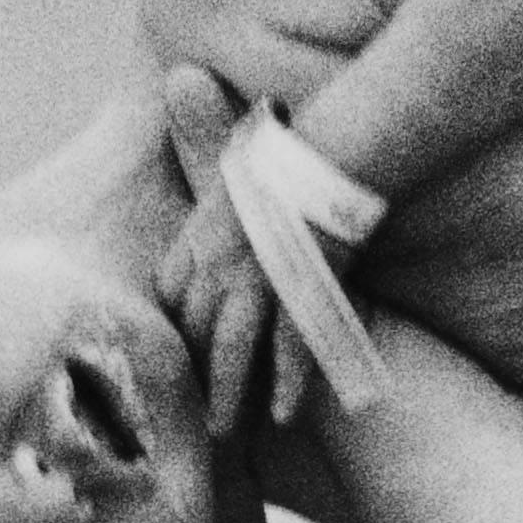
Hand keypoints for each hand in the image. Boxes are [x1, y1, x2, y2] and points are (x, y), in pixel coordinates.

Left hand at [149, 65, 294, 435]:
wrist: (346, 136)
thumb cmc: (305, 138)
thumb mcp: (252, 142)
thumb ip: (220, 140)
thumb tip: (182, 87)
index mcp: (210, 218)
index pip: (176, 282)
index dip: (178, 321)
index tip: (177, 352)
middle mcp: (223, 249)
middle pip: (197, 324)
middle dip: (191, 373)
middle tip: (187, 417)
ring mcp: (258, 268)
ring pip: (232, 343)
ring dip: (227, 392)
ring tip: (222, 434)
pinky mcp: (299, 283)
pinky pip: (289, 343)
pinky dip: (286, 381)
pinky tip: (280, 416)